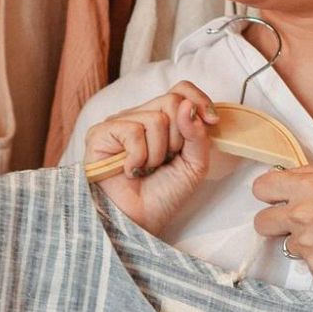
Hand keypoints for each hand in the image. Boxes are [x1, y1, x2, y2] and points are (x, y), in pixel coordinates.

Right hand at [83, 81, 217, 234]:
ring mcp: (119, 123)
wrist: (138, 221)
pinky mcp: (100, 133)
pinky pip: (133, 131)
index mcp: (162, 120)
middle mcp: (139, 116)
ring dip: (157, 153)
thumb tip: (187, 105)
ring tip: (146, 169)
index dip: (198, 100)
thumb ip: (197, 135)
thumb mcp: (194, 165)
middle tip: (166, 161)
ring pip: (155, 119)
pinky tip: (129, 170)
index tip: (211, 121)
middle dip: (178, 138)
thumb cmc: (162, 195)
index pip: (181, 90)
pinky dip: (137, 157)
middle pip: (171, 101)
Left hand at [250, 166, 312, 287]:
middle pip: (262, 222)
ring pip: (289, 245)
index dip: (269, 195)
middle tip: (296, 224)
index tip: (277, 200)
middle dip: (273, 223)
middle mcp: (300, 216)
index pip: (261, 188)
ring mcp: (307, 246)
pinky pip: (309, 265)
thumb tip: (288, 177)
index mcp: (306, 188)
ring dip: (305, 243)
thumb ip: (312, 176)